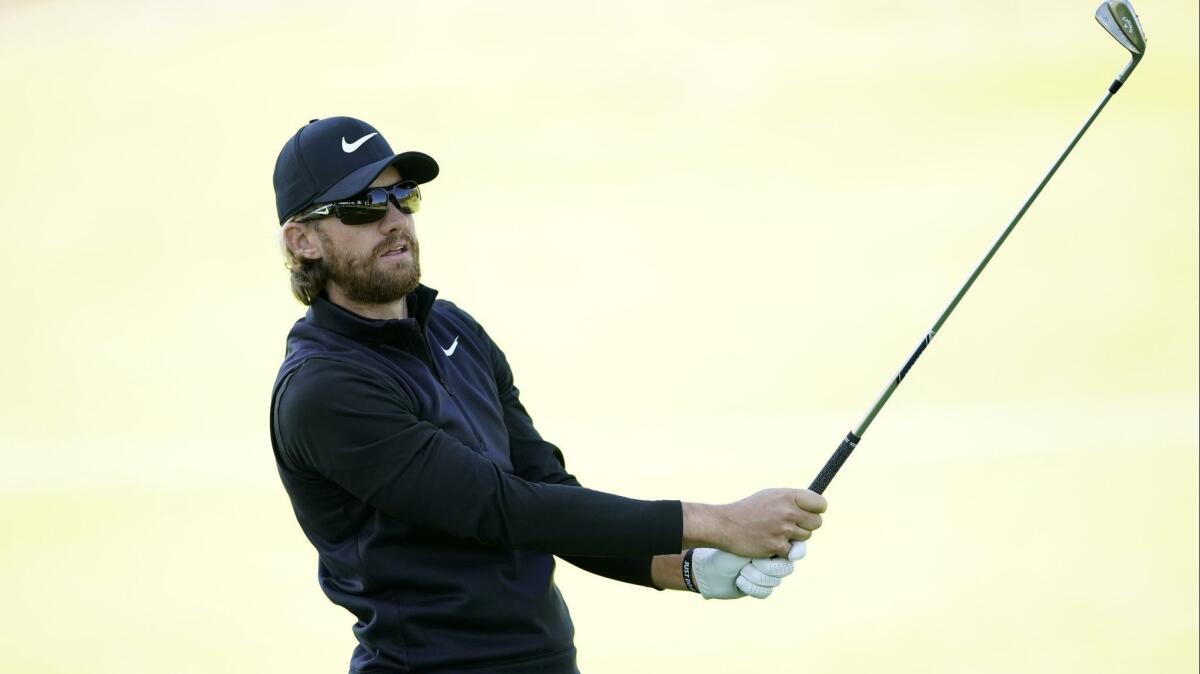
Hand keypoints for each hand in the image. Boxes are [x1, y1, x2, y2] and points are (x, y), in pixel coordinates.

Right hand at [684, 489, 826, 557]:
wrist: (726, 525)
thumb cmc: (748, 509)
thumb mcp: (770, 496)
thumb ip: (792, 500)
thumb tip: (814, 508)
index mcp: (788, 496)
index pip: (820, 504)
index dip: (816, 510)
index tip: (810, 513)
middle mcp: (788, 511)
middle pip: (817, 523)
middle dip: (806, 525)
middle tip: (791, 525)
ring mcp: (783, 530)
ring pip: (805, 538)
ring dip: (794, 538)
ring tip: (776, 532)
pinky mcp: (777, 546)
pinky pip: (791, 551)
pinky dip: (782, 550)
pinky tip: (768, 542)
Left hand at [687, 548, 795, 599]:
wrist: (707, 565)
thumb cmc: (728, 547)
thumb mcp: (752, 541)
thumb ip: (774, 542)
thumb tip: (794, 551)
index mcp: (773, 542)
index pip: (794, 550)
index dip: (785, 554)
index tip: (771, 555)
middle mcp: (773, 559)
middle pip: (785, 568)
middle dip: (764, 566)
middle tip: (748, 561)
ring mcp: (767, 575)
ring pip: (774, 582)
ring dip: (752, 575)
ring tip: (740, 569)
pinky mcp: (760, 589)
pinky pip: (765, 592)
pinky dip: (748, 586)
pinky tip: (738, 580)